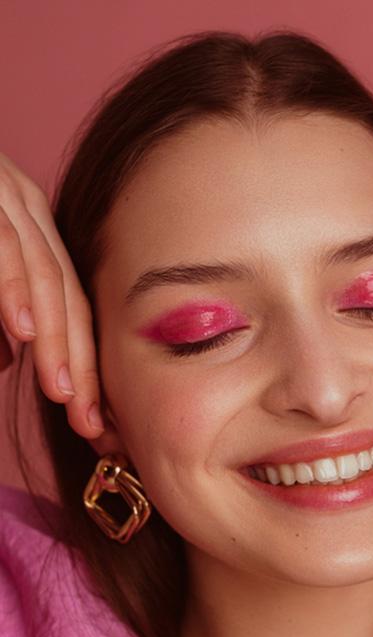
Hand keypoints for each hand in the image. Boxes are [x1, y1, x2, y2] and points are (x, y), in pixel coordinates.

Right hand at [0, 152, 102, 437]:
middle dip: (82, 366)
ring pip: (42, 273)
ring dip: (54, 338)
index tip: (93, 421)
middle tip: (91, 422)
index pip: (72, 307)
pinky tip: (22, 330)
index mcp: (31, 228)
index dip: (86, 366)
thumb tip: (9, 362)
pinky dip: (11, 287)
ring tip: (63, 391)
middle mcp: (25, 208)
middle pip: (68, 297)